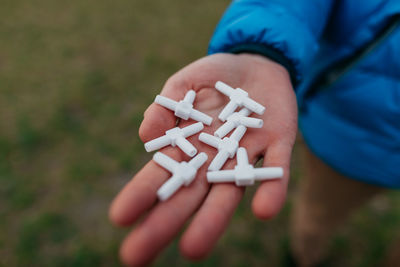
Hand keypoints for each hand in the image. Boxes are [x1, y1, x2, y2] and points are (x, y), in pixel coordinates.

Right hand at [109, 53, 297, 265]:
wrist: (256, 64)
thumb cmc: (214, 77)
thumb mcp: (184, 82)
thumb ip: (165, 106)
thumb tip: (146, 137)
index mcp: (190, 146)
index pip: (162, 174)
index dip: (141, 194)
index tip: (119, 218)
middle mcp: (215, 159)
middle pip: (189, 195)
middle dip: (164, 223)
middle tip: (135, 257)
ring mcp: (246, 154)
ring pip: (228, 192)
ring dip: (213, 220)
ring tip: (193, 250)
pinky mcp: (278, 143)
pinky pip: (275, 170)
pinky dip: (270, 190)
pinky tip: (263, 210)